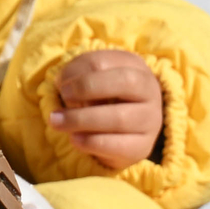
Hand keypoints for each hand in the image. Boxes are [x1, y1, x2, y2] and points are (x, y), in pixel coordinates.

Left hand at [48, 50, 165, 167]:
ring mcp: (151, 120)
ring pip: (119, 118)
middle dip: (87, 87)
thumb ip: (77, 76)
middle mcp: (150, 91)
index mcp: (135, 66)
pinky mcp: (143, 147)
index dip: (78, 70)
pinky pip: (116, 145)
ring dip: (81, 119)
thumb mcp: (89, 81)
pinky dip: (90, 141)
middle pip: (125, 81)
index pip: (105, 61)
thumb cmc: (100, 100)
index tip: (60, 83)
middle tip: (63, 96)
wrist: (121, 136)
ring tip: (57, 122)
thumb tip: (64, 84)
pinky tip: (74, 138)